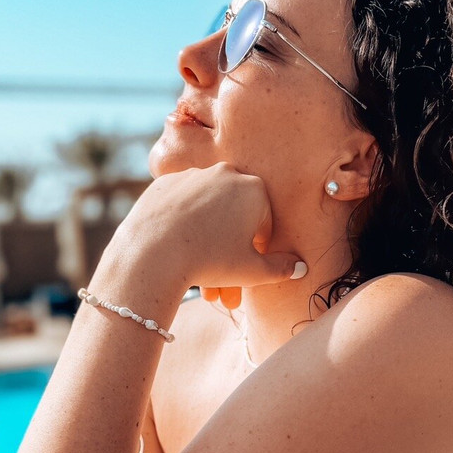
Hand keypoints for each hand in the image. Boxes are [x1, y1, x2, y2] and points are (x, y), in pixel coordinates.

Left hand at [116, 163, 305, 294]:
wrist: (152, 253)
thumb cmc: (210, 261)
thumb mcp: (252, 272)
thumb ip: (281, 268)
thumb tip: (300, 266)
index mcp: (254, 189)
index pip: (264, 222)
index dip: (256, 251)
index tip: (244, 270)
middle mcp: (225, 173)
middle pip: (234, 215)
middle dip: (230, 247)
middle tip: (220, 279)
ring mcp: (192, 175)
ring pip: (207, 210)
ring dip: (207, 236)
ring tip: (198, 271)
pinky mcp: (164, 182)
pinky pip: (181, 205)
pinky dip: (183, 224)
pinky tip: (176, 249)